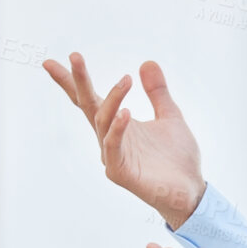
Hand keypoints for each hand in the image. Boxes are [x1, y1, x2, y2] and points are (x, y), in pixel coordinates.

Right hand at [41, 54, 205, 227]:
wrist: (191, 191)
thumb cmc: (178, 158)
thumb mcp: (170, 116)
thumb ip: (157, 92)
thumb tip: (146, 62)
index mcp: (118, 125)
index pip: (90, 99)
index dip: (72, 81)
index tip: (55, 61)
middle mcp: (109, 139)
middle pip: (88, 106)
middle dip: (79, 81)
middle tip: (75, 56)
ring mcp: (112, 156)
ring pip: (102, 121)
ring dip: (112, 99)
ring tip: (126, 80)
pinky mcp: (120, 172)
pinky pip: (113, 146)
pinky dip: (117, 128)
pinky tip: (125, 112)